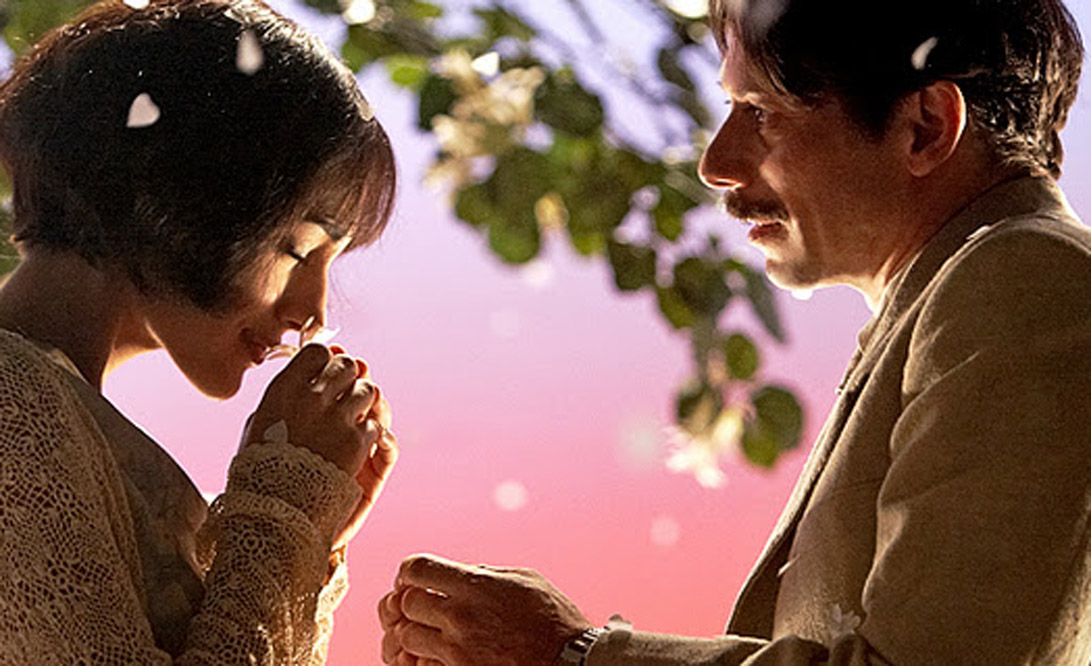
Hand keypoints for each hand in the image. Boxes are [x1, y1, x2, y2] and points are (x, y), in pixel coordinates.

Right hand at [245, 343, 397, 546]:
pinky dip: (370, 435)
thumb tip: (322, 361)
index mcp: (282, 391)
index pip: (318, 352)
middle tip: (342, 399)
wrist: (276, 518)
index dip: (326, 361)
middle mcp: (311, 400)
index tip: (325, 374)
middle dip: (349, 379)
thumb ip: (290, 393)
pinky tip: (355, 449)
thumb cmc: (264, 471)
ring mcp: (337, 421)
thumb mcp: (261, 425)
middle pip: (347, 366)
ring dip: (364, 405)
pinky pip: (376, 424)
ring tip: (350, 423)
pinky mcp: (358, 445)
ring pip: (368, 390)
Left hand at [379, 554, 591, 664]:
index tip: (414, 580)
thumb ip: (485, 572)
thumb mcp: (523, 579)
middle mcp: (460, 614)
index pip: (416, 568)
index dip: (409, 573)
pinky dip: (426, 659)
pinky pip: (423, 663)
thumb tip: (459, 571)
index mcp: (475, 583)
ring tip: (432, 634)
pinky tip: (441, 655)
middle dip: (411, 603)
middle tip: (422, 609)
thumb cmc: (552, 618)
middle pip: (405, 602)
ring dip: (415, 634)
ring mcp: (458, 648)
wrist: (569, 661)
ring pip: (406, 637)